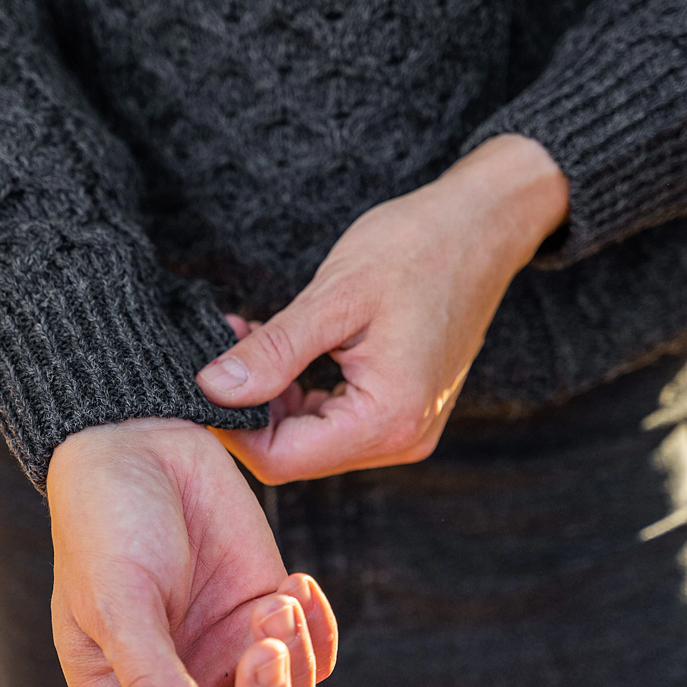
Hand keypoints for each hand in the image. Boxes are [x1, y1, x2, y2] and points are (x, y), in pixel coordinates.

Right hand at [47, 418, 336, 686]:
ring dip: (295, 665)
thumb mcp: (118, 605)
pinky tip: (297, 584)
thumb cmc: (105, 525)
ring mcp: (228, 654)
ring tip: (277, 600)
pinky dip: (317, 629)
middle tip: (265, 642)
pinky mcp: (265, 610)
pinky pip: (313, 653)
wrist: (140, 443)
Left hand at [197, 134, 569, 483]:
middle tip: (224, 348)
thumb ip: (274, 351)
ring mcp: (404, 429)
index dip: (232, 428)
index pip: (281, 459)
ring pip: (310, 440)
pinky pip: (333, 421)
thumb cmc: (418, 248)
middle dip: (250, 407)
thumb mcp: (336, 297)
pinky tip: (282, 350)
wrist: (483, 227)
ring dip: (272, 398)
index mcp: (387, 418)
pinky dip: (299, 393)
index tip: (203, 381)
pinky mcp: (401, 412)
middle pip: (294, 455)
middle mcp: (400, 439)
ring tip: (251, 338)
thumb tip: (213, 389)